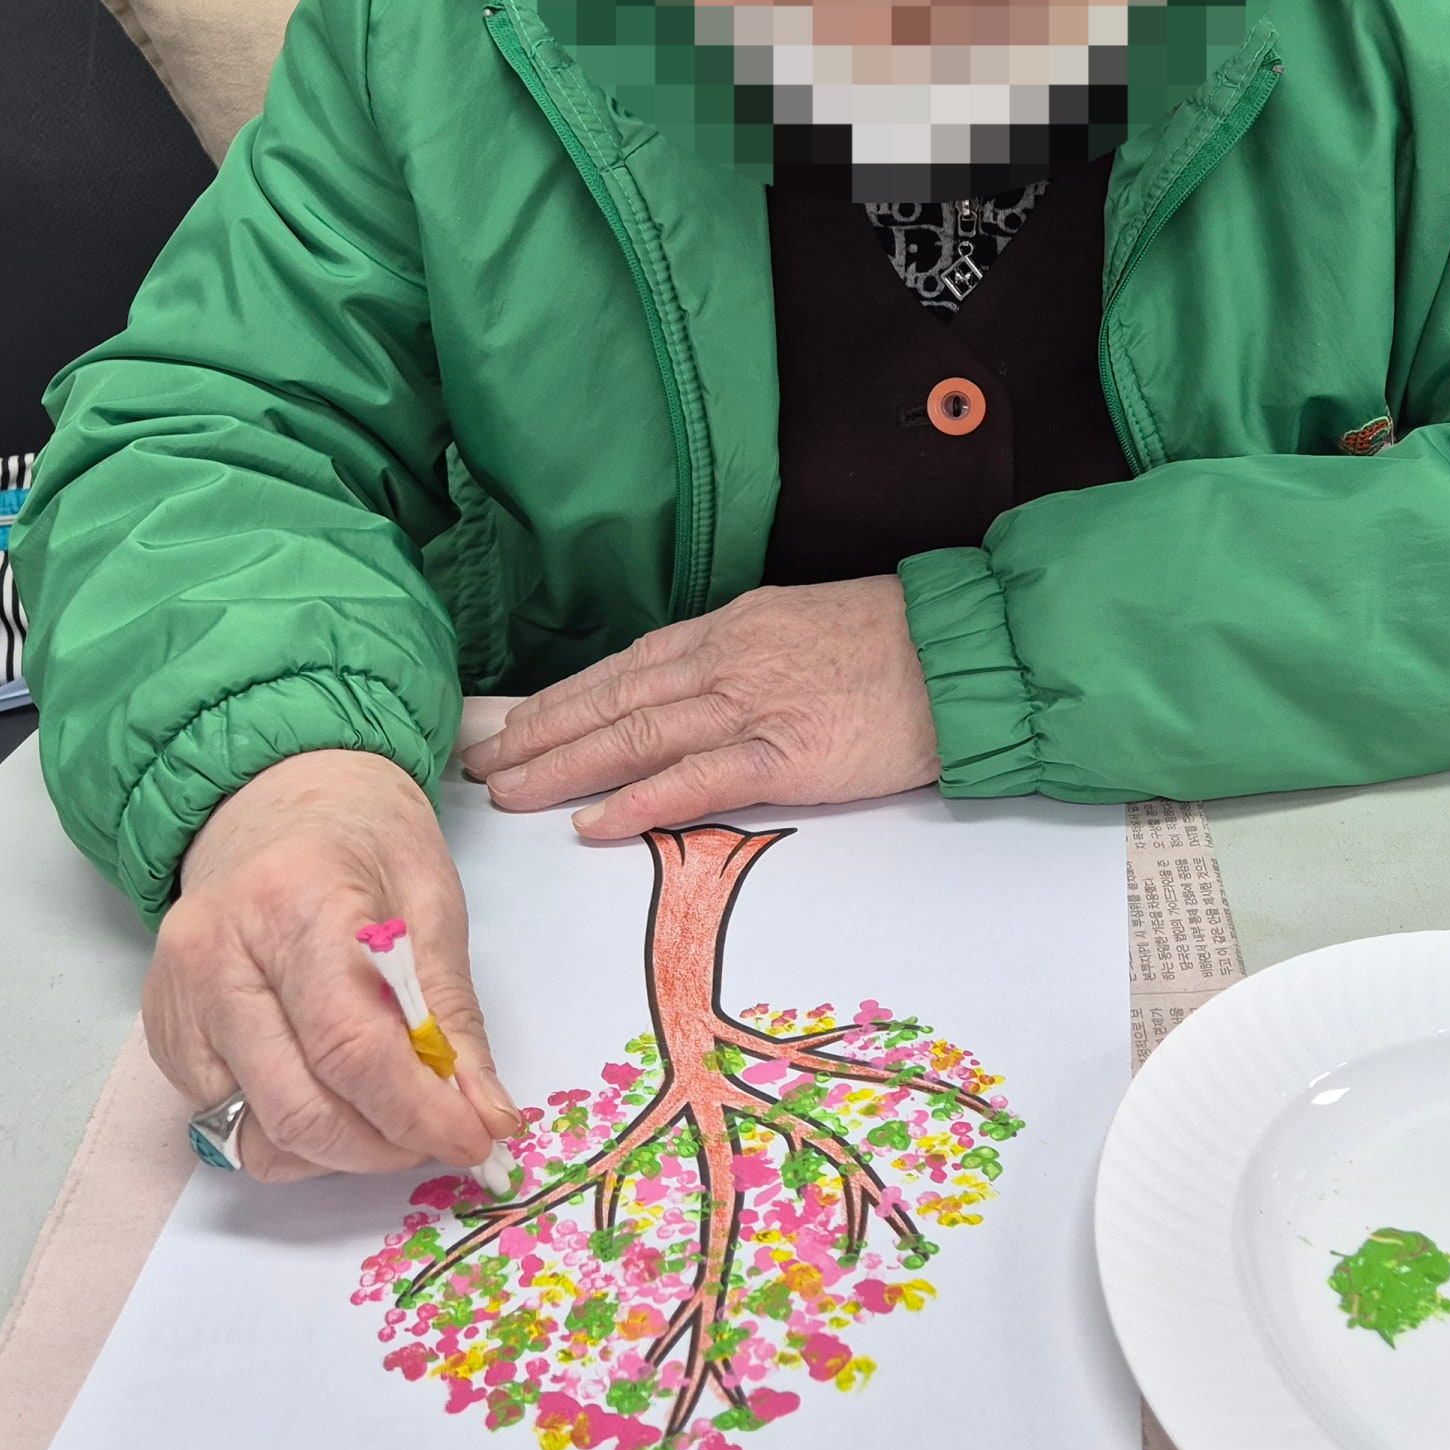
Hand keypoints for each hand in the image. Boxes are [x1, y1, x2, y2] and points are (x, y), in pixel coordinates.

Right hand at [147, 748, 524, 1181]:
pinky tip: (332, 1091)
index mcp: (292, 901)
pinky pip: (226, 1123)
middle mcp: (215, 955)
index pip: (352, 1048)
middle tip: (438, 1134)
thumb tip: (484, 1115)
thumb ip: (453, 1016)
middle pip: (298, 1108)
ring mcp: (177, 999)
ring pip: (256, 1134)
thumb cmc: (360, 839)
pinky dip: (289, 1133)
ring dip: (337, 1152)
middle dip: (382, 1147)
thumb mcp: (431, 902)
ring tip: (389, 1114)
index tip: (472, 1138)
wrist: (272, 801)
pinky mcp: (162, 1034)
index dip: (418, 1113)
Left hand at [463, 576, 939, 838]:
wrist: (967, 654)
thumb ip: (748, 658)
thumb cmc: (899, 644)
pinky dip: (642, 800)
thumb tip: (697, 690)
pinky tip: (596, 822)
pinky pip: (700, 779)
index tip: (516, 724)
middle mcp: (730, 660)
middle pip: (614, 699)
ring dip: (567, 765)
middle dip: (541, 733)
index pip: (627, 666)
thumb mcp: (806, 628)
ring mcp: (756, 705)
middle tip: (482, 764)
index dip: (565, 698)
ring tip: (513, 792)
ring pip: (638, 735)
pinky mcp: (791, 755)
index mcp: (733, 627)